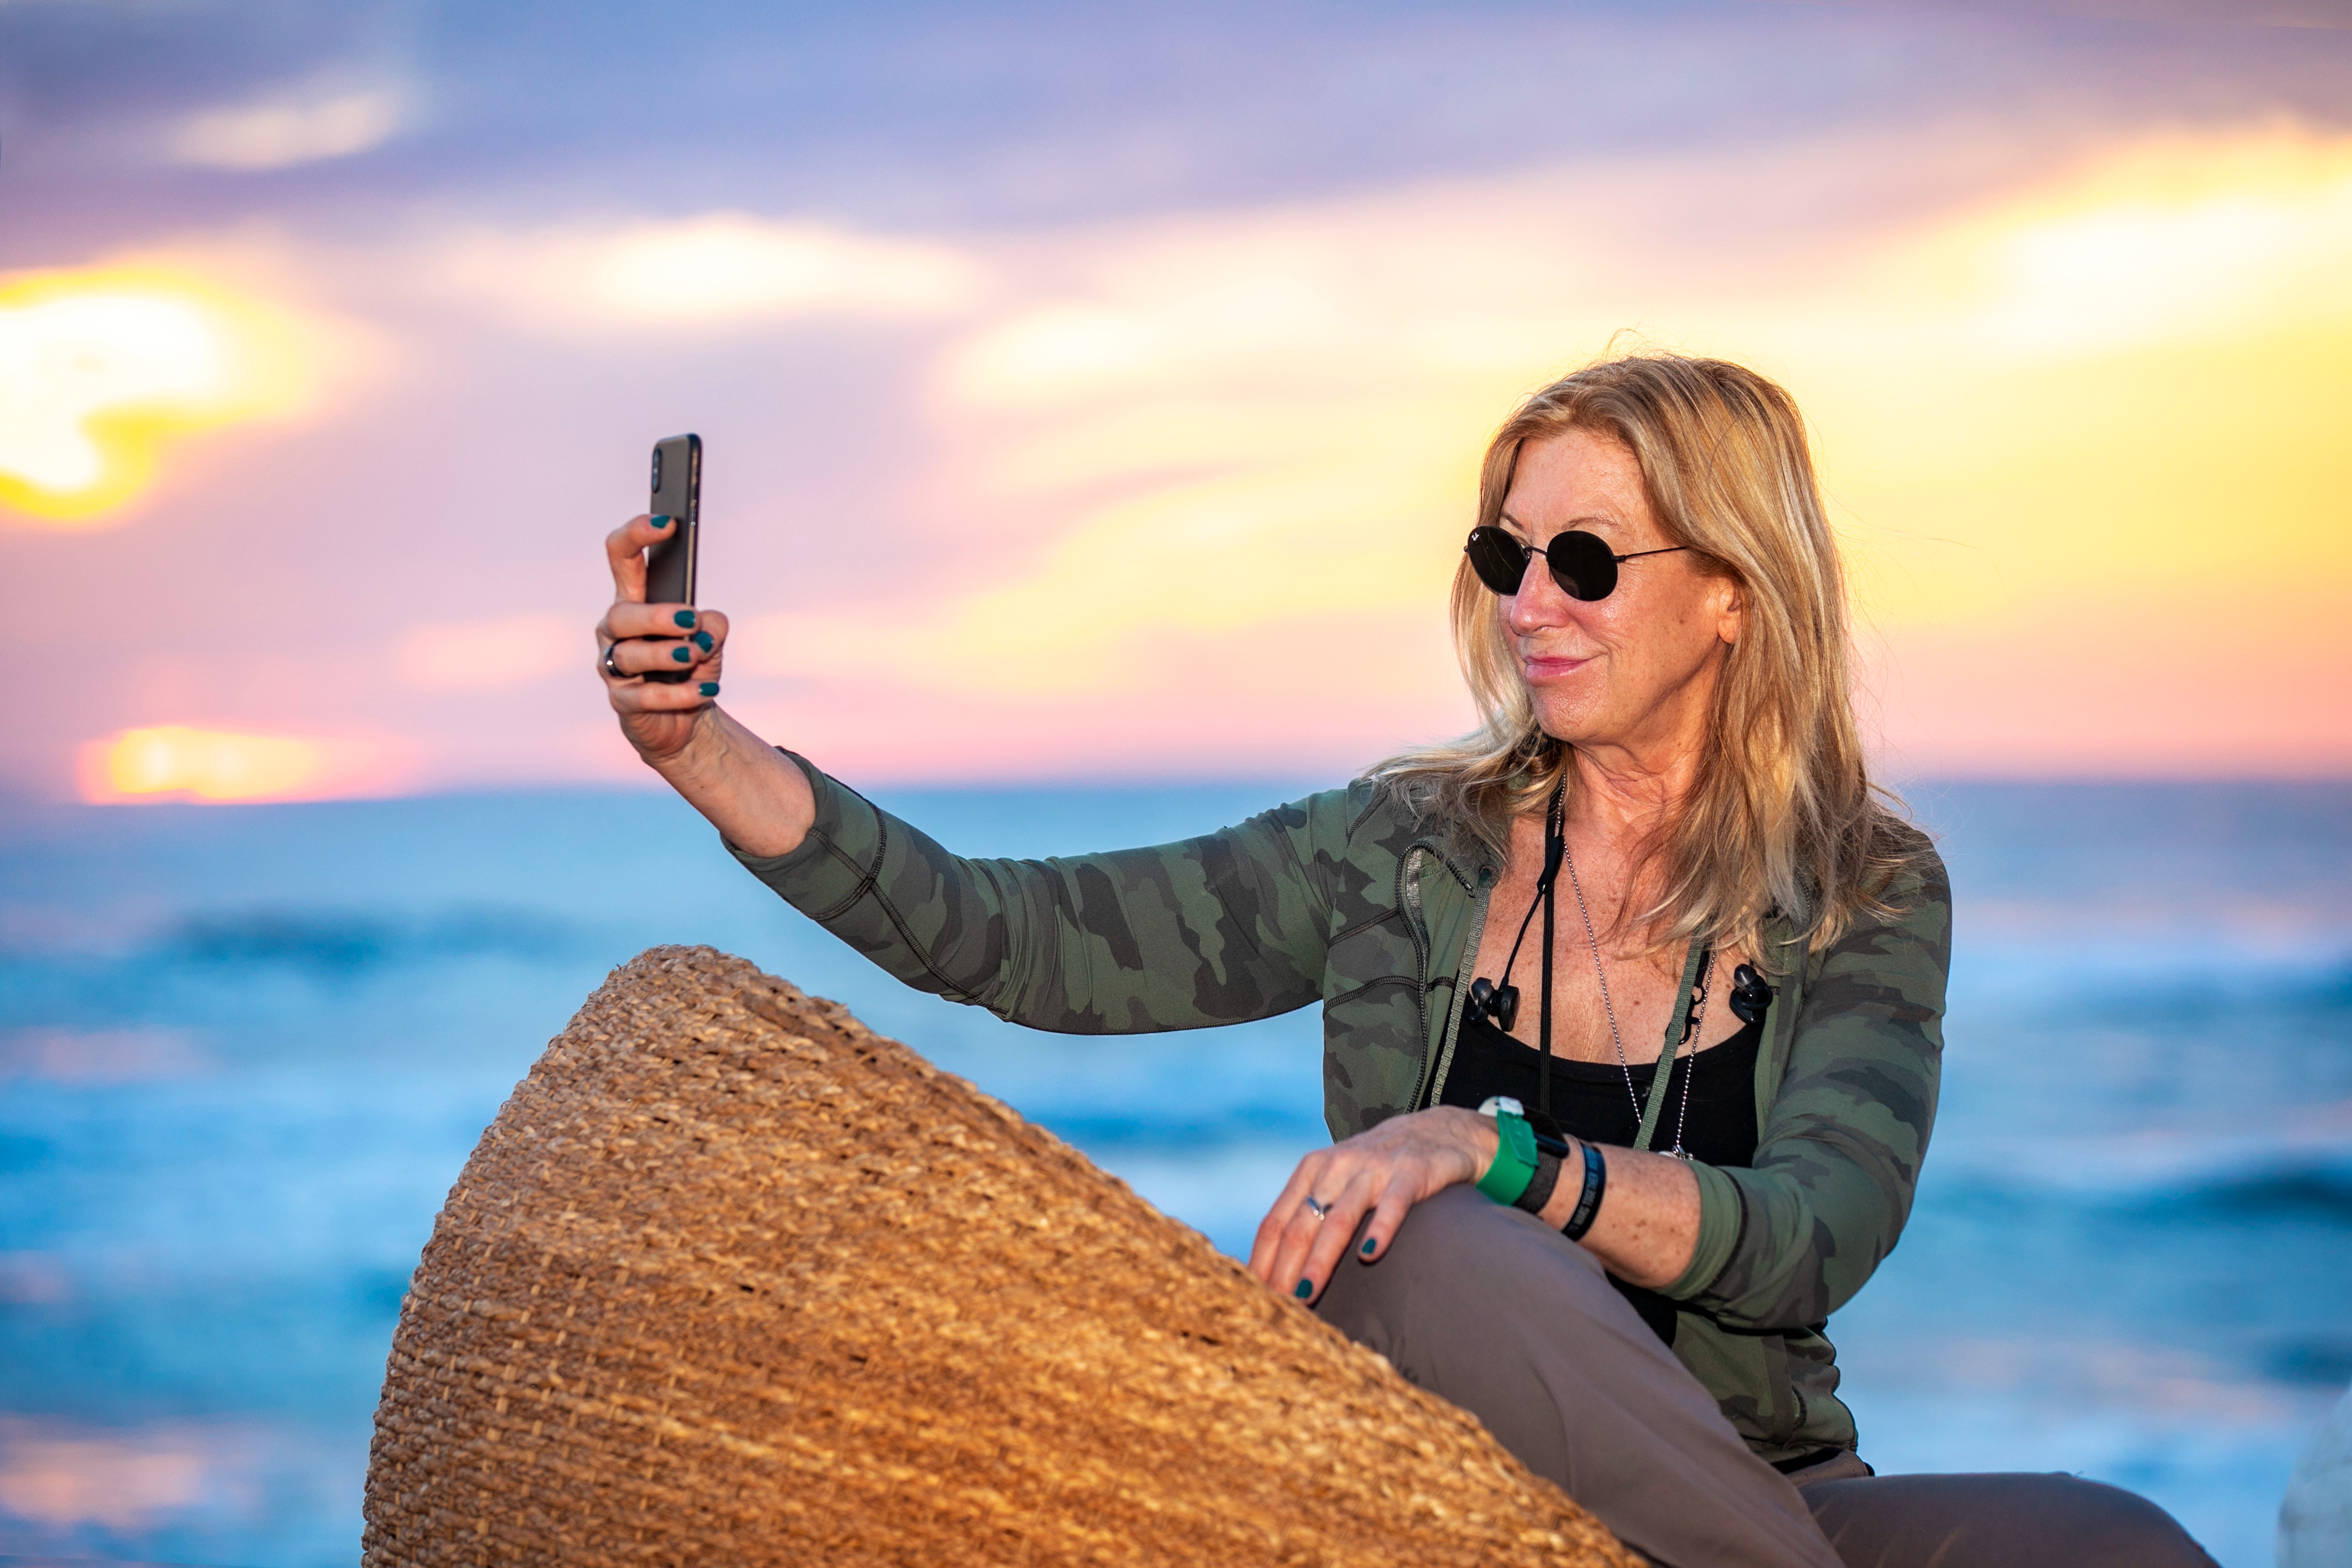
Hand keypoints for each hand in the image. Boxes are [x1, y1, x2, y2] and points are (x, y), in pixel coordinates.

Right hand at [596, 513, 730, 763]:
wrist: (685, 719)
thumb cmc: (691, 667)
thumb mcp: (710, 641)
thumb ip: (712, 626)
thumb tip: (705, 625)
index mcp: (635, 600)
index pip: (623, 557)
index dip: (637, 534)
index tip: (667, 521)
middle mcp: (615, 631)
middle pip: (621, 613)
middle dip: (656, 615)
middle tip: (691, 620)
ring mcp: (614, 667)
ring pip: (630, 654)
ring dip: (666, 653)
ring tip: (694, 656)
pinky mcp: (623, 702)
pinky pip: (645, 696)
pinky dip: (678, 693)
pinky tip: (705, 690)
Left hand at [1247, 1106, 1495, 1305]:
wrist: (1436, 1131)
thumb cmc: (1376, 1167)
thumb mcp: (1336, 1179)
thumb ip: (1310, 1212)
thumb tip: (1278, 1267)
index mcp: (1311, 1170)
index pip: (1276, 1222)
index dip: (1262, 1260)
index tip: (1253, 1296)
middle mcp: (1336, 1167)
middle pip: (1301, 1225)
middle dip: (1285, 1268)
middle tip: (1275, 1307)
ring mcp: (1373, 1169)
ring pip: (1340, 1219)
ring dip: (1320, 1259)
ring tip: (1307, 1294)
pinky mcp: (1410, 1173)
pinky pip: (1392, 1204)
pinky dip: (1379, 1229)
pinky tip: (1370, 1256)